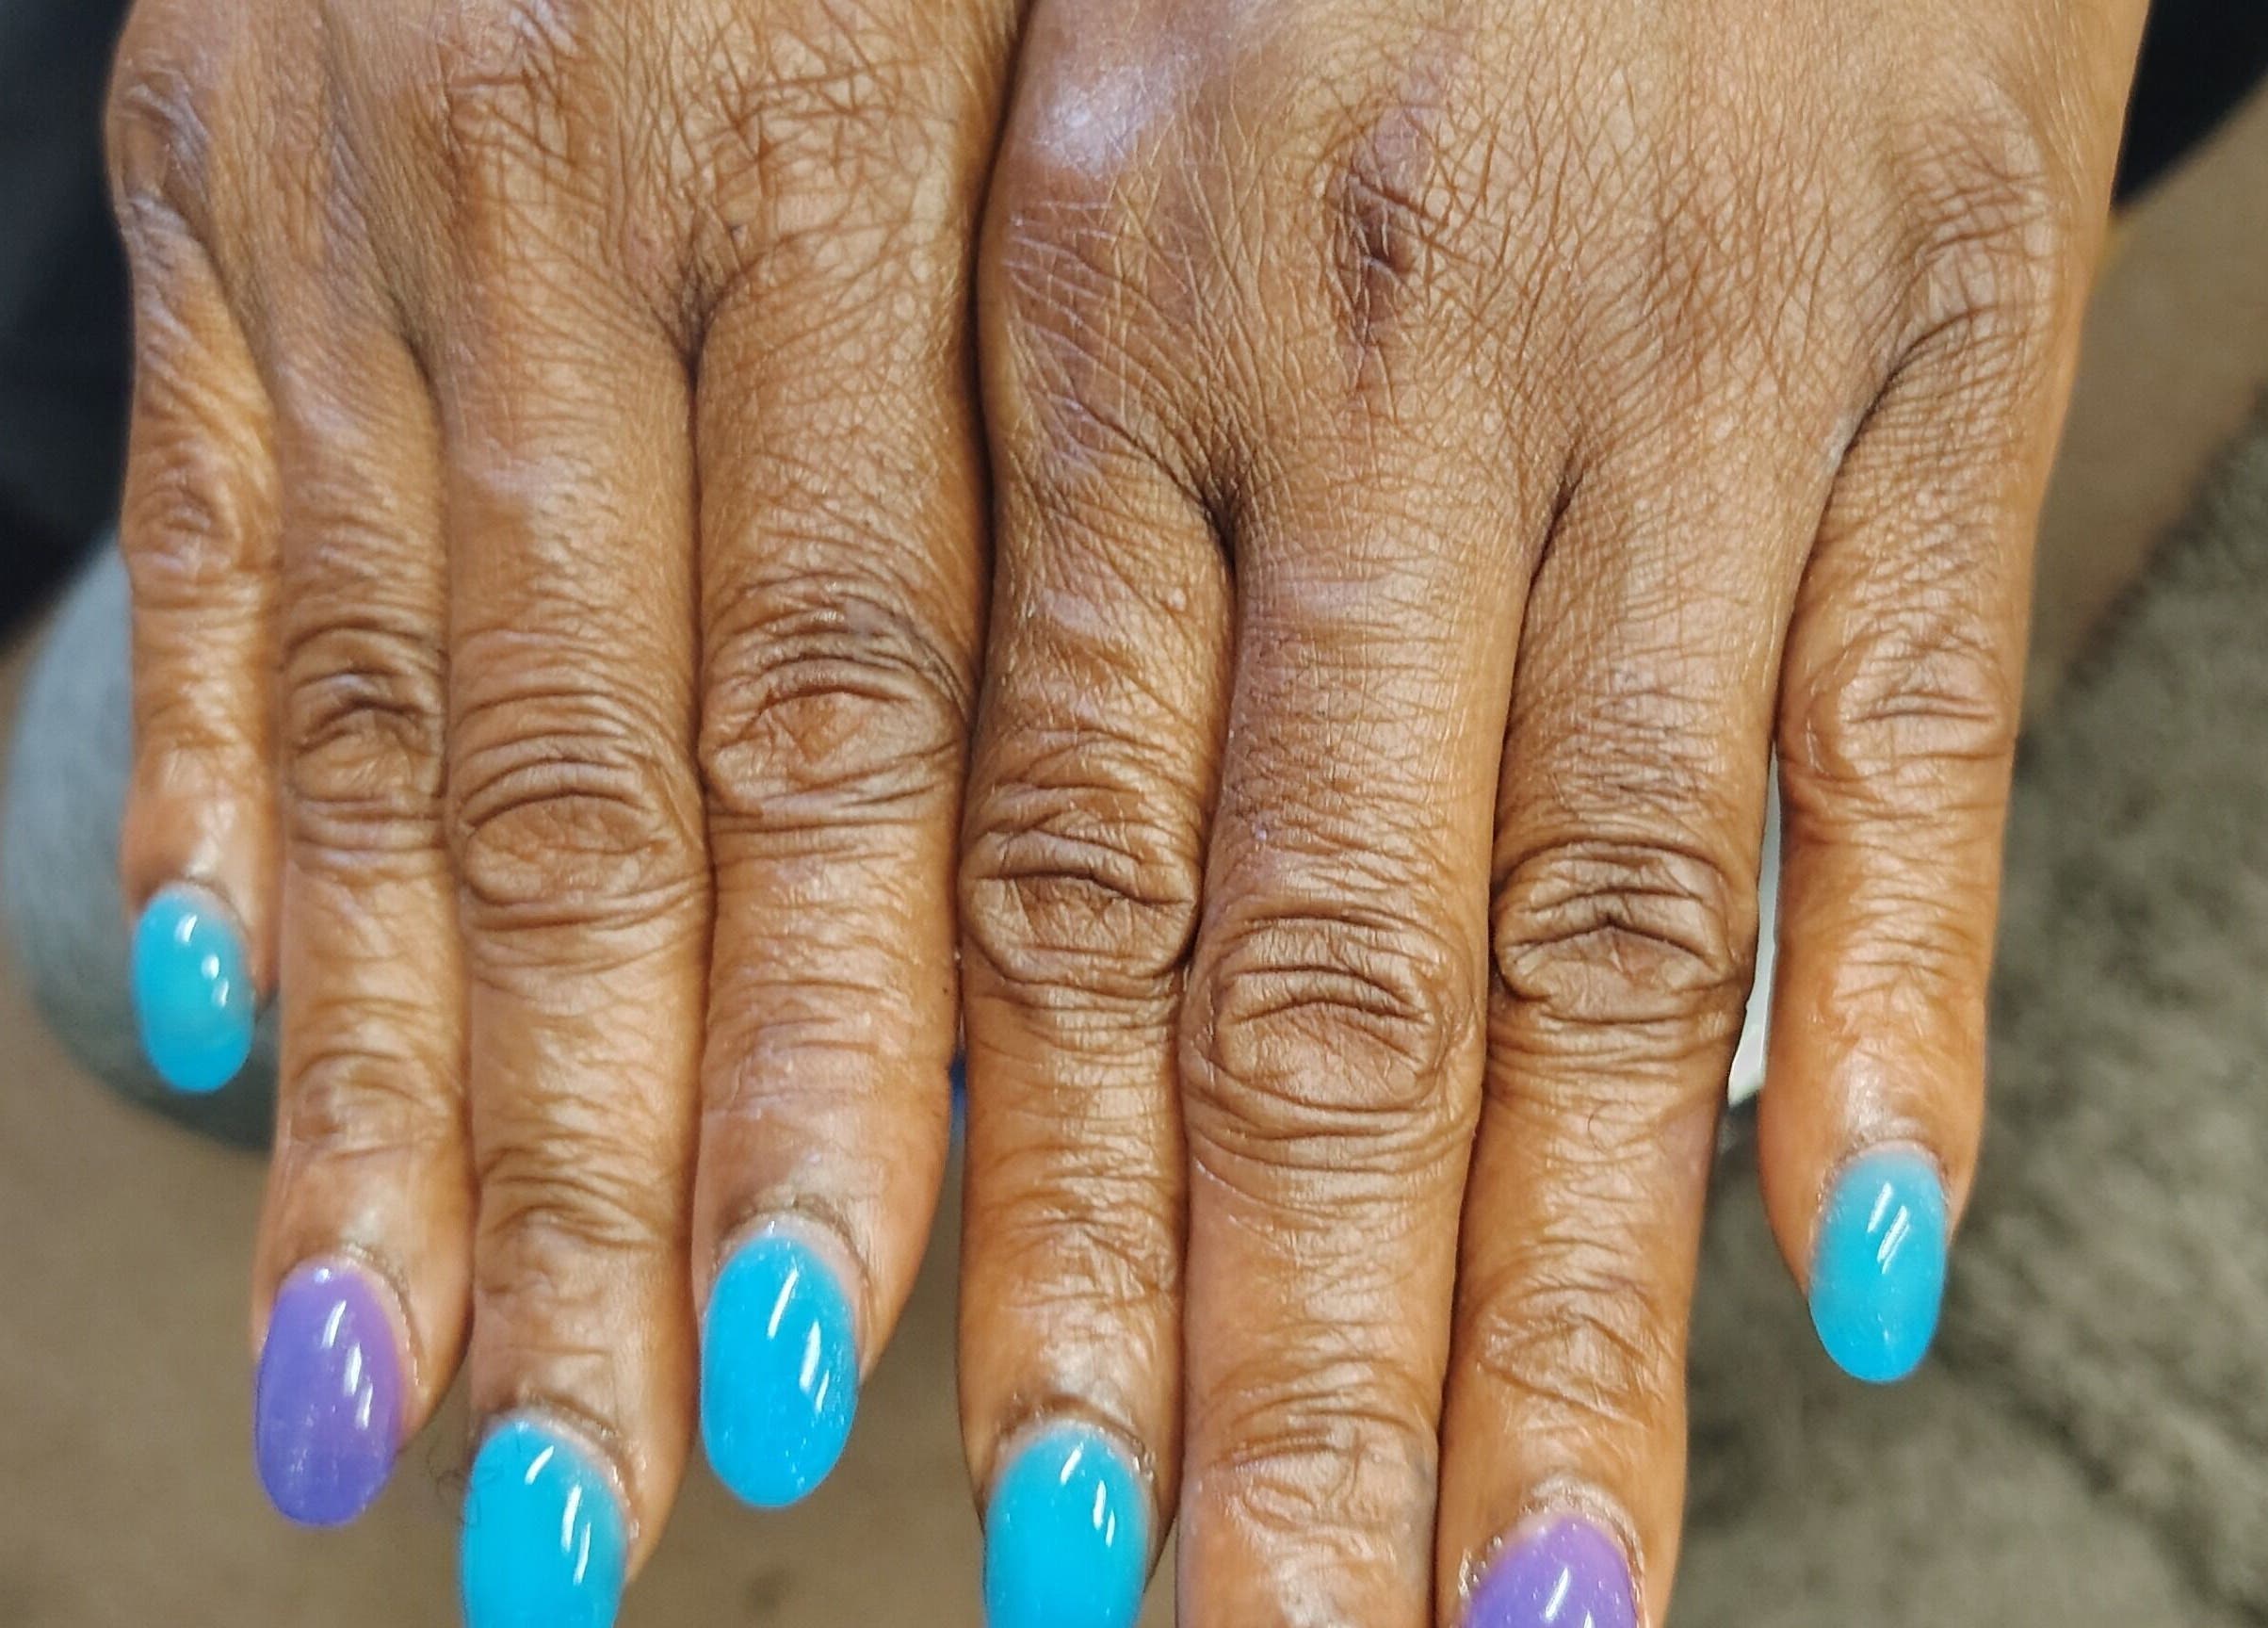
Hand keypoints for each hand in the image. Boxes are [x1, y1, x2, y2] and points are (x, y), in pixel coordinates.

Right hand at [106, 0, 1008, 1614]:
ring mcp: (395, 198)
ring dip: (394, 1093)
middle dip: (593, 1190)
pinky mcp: (234, 162)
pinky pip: (225, 515)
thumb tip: (1147, 886)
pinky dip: (221, 778)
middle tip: (579, 1522)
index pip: (882, 740)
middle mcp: (624, 212)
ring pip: (402, 724)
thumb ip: (1159, 475)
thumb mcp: (1170, 104)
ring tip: (383, 1404)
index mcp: (916, 184)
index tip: (816, 1383)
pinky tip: (225, 1019)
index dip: (828, 1079)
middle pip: (618, 805)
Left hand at [956, 1, 2144, 1622]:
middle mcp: (1387, 389)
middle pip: (1327, 984)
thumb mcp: (1096, 167)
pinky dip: (1883, 1011)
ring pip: (1605, 934)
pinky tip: (1848, 1266)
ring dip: (1564, 1300)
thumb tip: (1080, 982)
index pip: (1063, 885)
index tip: (1029, 1510)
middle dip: (1293, 1367)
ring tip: (1518, 1593)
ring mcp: (1692, 377)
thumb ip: (1081, 564)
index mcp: (1116, 329)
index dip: (1048, 1226)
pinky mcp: (1938, 334)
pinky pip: (1905, 725)